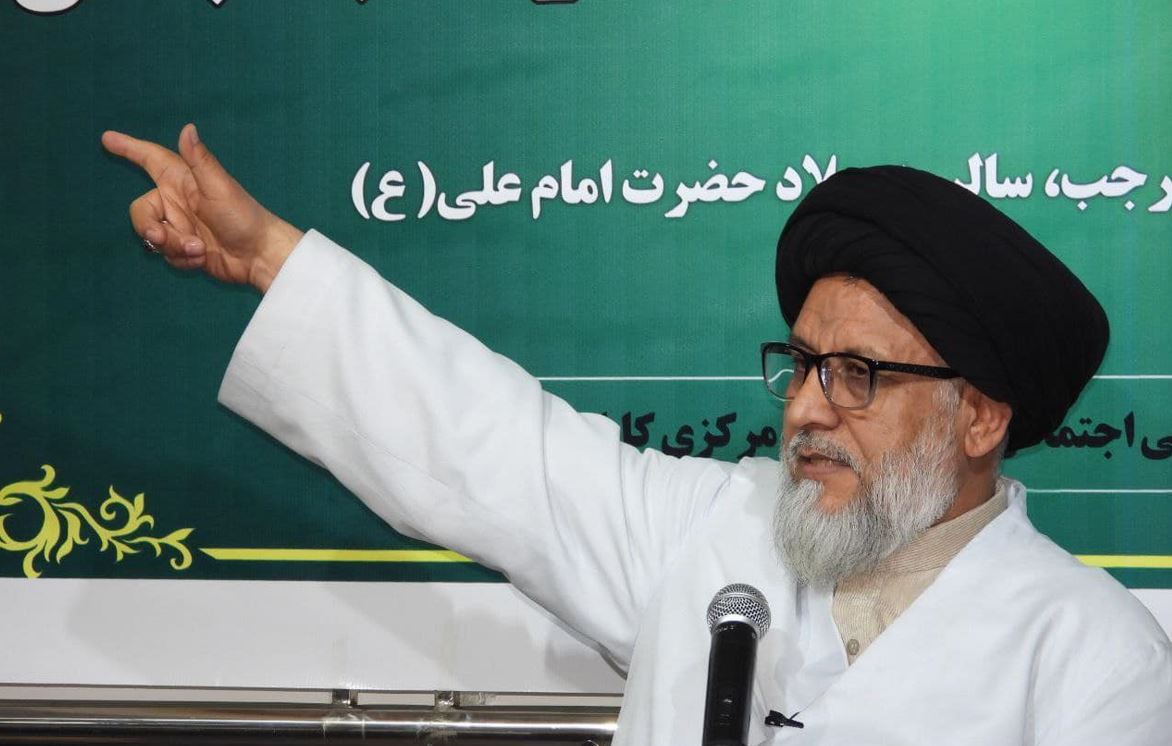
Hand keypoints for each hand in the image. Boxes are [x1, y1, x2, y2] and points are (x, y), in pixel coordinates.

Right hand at [101, 123, 303, 291]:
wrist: (259, 256)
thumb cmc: (244, 217)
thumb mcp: (220, 187)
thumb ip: (200, 160)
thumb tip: (187, 128)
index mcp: (184, 181)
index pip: (150, 159)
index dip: (129, 148)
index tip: (107, 138)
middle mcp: (178, 202)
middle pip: (141, 211)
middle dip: (149, 227)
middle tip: (162, 238)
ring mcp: (181, 227)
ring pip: (153, 237)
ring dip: (173, 247)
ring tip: (199, 250)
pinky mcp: (185, 249)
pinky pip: (167, 255)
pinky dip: (182, 260)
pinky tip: (203, 259)